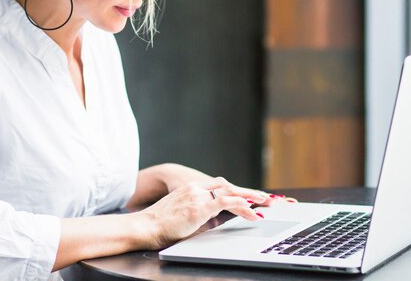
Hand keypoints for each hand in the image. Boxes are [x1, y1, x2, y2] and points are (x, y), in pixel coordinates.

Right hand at [137, 176, 273, 249]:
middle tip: (264, 197)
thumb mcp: (181, 215)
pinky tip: (252, 210)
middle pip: (227, 186)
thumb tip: (213, 222)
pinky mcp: (200, 206)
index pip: (218, 186)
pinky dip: (241, 206)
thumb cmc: (159, 225)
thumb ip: (198, 215)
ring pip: (230, 192)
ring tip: (264, 202)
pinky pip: (226, 203)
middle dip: (247, 191)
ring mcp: (198, 196)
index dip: (234, 190)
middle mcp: (196, 188)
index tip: (246, 195)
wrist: (145, 225)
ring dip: (249, 197)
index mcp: (191, 189)